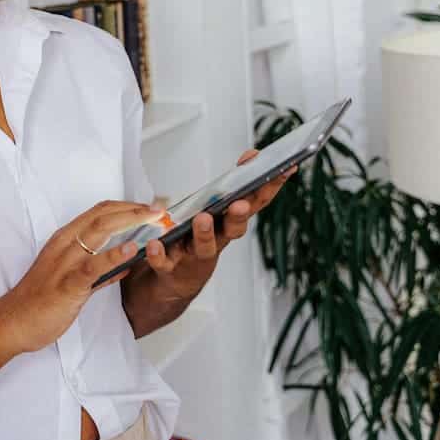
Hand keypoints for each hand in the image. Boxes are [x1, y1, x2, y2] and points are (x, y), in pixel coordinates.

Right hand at [0, 201, 162, 355]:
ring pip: (98, 232)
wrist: (12, 323)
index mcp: (65, 240)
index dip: (127, 205)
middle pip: (102, 215)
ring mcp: (64, 263)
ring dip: (129, 221)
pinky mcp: (66, 285)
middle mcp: (64, 244)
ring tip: (154, 218)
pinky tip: (131, 249)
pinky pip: (92, 266)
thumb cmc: (39, 302)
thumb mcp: (72, 280)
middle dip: (134, 208)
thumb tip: (124, 263)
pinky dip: (113, 255)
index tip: (150, 207)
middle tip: (160, 208)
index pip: (99, 212)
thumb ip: (99, 271)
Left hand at [123, 150, 295, 334]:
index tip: (285, 168)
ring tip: (202, 219)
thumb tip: (251, 156)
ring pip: (204, 246)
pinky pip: (164, 262)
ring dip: (205, 233)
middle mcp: (217, 241)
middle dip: (238, 216)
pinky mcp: (171, 269)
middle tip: (240, 203)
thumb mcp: (213, 211)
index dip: (271, 188)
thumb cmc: (195, 239)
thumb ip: (229, 187)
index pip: (254, 204)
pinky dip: (160, 254)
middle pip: (233, 229)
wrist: (171, 284)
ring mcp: (194, 257)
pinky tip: (155, 244)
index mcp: (228, 224)